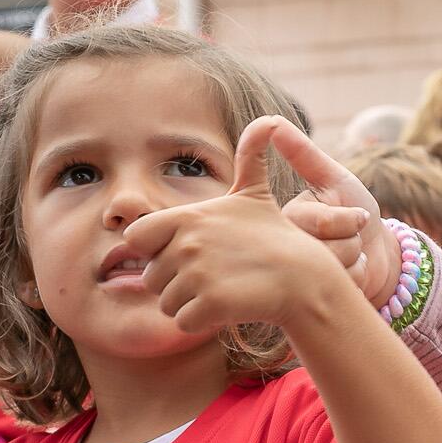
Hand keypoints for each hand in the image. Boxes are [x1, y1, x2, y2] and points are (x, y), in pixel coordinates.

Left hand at [129, 116, 360, 336]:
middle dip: (177, 282)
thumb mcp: (257, 195)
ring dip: (190, 303)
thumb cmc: (277, 239)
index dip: (156, 250)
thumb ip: (250, 158)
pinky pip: (183, 322)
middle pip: (152, 276)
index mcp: (187, 217)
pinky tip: (229, 308)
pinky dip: (202, 321)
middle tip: (216, 277)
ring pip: (166, 301)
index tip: (189, 253)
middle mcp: (187, 243)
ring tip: (224, 291)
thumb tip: (269, 120)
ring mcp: (198, 275)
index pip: (135, 238)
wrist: (307, 281)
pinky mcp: (210, 304)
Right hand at [265, 118, 400, 306]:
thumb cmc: (355, 212)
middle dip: (352, 241)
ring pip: (335, 268)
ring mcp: (293, 276)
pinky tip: (351, 275)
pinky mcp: (308, 299)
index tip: (357, 216)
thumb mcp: (334, 180)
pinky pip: (342, 287)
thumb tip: (271, 120)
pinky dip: (358, 278)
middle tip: (354, 236)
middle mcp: (279, 247)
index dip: (346, 220)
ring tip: (351, 254)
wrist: (379, 254)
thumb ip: (304, 154)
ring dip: (356, 259)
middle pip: (324, 248)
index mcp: (281, 217)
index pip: (316, 221)